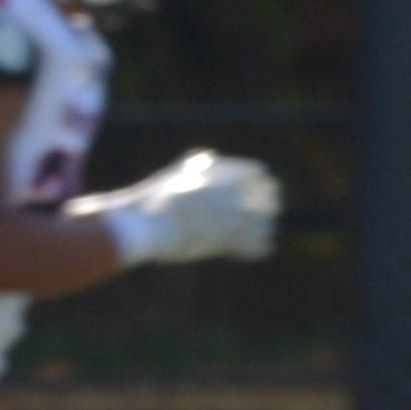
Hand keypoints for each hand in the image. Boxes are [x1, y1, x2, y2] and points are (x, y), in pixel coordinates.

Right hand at [103, 151, 282, 263]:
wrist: (141, 225)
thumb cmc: (151, 200)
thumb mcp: (175, 173)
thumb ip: (197, 166)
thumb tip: (210, 158)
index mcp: (217, 172)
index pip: (257, 173)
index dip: (262, 183)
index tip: (264, 191)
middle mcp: (227, 192)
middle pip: (268, 197)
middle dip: (269, 206)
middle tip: (269, 213)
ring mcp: (227, 216)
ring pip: (264, 223)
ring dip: (265, 229)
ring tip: (266, 235)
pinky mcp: (224, 241)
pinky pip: (255, 246)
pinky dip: (260, 248)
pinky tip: (262, 250)